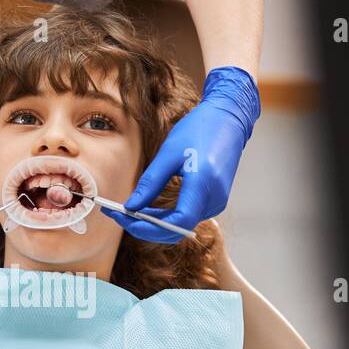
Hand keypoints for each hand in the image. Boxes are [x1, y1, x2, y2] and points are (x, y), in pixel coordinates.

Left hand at [107, 66, 260, 242]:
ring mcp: (216, 202)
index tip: (125, 219)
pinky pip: (187, 216)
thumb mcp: (169, 153)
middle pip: (177, 229)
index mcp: (204, 184)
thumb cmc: (200, 130)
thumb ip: (150, 183)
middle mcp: (214, 199)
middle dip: (146, 227)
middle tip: (119, 215)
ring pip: (180, 225)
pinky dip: (166, 216)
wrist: (228, 120)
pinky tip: (149, 207)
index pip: (178, 222)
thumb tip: (130, 206)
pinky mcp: (214, 201)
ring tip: (129, 211)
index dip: (150, 227)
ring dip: (154, 222)